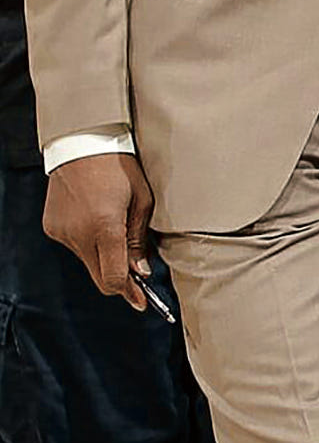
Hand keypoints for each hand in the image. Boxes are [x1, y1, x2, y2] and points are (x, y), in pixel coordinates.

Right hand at [42, 150, 156, 304]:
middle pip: (99, 276)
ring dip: (103, 257)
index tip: (142, 299)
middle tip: (136, 281)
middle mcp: (79, 234)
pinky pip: (74, 246)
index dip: (129, 292)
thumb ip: (139, 240)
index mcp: (105, 227)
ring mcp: (62, 232)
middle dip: (119, 280)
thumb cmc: (119, 167)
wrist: (82, 143)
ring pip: (87, 262)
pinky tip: (96, 221)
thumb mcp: (143, 200)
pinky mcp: (52, 227)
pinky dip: (88, 242)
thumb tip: (140, 271)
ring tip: (115, 232)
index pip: (113, 278)